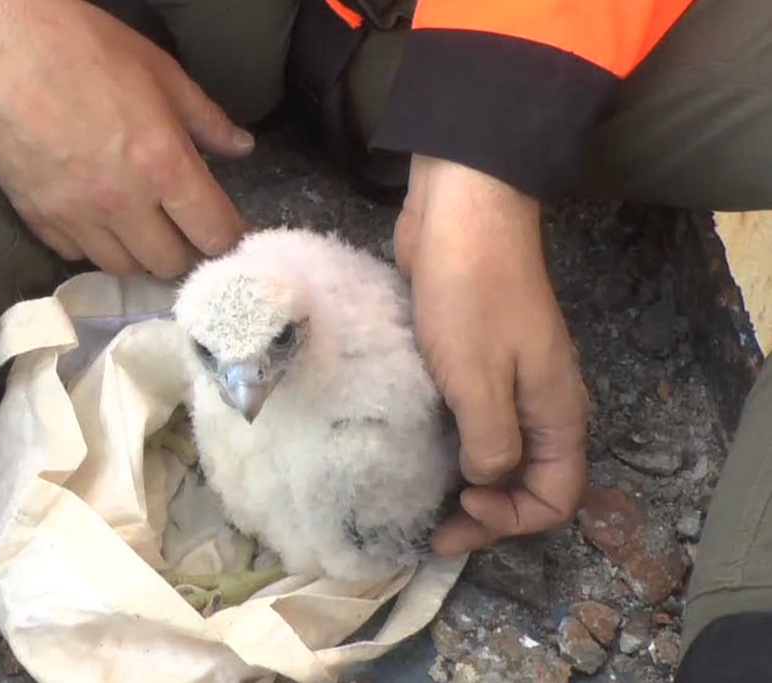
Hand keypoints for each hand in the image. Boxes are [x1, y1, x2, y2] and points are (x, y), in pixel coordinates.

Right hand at [0, 0, 252, 277]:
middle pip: (170, 264)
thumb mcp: (160, 72)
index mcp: (162, 163)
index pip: (214, 232)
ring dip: (140, 255)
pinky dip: (93, 246)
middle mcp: (123, 202)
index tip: (227, 232)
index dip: (228, 239)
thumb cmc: (81, 46)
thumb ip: (205, 118)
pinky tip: (97, 220)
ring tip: (142, 229)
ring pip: (123, 269)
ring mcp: (76, 217)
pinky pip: (76, 256)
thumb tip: (241, 147)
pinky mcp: (37, 219)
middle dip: (187, 253)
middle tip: (185, 231)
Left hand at [393, 155, 589, 555]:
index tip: (459, 508)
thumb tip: (483, 482)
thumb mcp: (479, 381)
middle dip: (483, 513)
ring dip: (461, 481)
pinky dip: (445, 443)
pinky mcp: (471, 359)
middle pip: (525, 482)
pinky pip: (467, 418)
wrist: (460, 212)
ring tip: (413, 497)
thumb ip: (489, 444)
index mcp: (557, 414)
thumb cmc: (471, 296)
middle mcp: (539, 404)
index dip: (511, 520)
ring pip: (493, 452)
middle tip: (427, 525)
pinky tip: (409, 447)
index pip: (556, 498)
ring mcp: (506, 380)